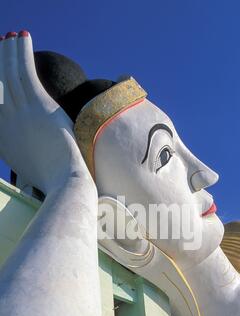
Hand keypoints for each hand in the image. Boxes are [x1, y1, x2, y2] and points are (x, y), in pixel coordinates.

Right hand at [0, 31, 83, 192]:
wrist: (63, 185)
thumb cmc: (56, 182)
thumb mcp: (34, 169)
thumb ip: (29, 153)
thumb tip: (38, 150)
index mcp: (3, 139)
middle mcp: (5, 123)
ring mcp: (20, 113)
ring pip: (9, 74)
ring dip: (9, 52)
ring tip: (10, 37)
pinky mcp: (38, 105)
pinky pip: (25, 70)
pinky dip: (21, 52)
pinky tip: (22, 37)